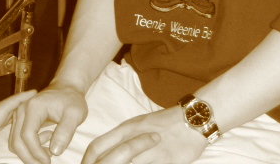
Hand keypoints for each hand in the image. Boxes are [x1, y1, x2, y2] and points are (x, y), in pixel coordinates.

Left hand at [0, 90, 36, 162]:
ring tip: (28, 119)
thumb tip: (22, 163)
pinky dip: (5, 128)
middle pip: (4, 113)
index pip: (5, 108)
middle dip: (20, 107)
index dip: (20, 99)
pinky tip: (9, 136)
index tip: (32, 92)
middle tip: (34, 105)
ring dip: (13, 118)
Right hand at [8, 84, 87, 163]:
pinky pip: (18, 139)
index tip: (48, 161)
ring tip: (49, 150)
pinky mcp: (20, 120)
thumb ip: (66, 131)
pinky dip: (28, 147)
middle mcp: (21, 110)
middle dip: (30, 157)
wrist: (66, 88)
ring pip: (15, 142)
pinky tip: (46, 141)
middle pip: (17, 141)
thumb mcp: (75, 114)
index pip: (27, 135)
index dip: (36, 152)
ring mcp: (19, 114)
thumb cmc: (71, 100)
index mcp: (33, 106)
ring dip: (29, 153)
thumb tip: (55, 151)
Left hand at [82, 106, 206, 163]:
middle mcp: (133, 139)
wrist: (191, 119)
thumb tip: (106, 153)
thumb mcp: (138, 125)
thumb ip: (121, 138)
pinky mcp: (166, 160)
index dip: (88, 161)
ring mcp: (149, 151)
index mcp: (125, 129)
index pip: (97, 147)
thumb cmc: (164, 123)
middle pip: (109, 160)